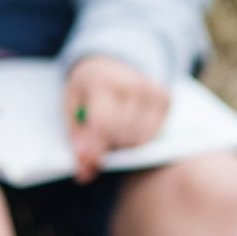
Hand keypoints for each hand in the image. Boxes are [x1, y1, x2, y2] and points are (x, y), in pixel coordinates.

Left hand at [64, 54, 169, 182]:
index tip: (88, 165)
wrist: (110, 62)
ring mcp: (152, 90)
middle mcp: (132, 83)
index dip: (95, 149)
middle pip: (122, 135)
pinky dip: (138, 138)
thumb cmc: (87, 89)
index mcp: (102, 82)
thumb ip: (77, 140)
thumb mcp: (71, 108)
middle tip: (98, 138)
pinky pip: (152, 135)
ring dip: (123, 144)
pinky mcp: (165, 98)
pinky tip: (129, 125)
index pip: (103, 124)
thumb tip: (85, 173)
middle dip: (107, 145)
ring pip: (138, 138)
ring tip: (112, 130)